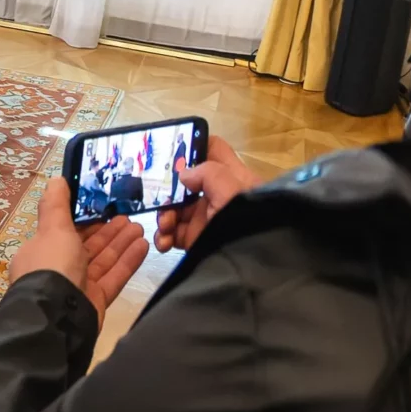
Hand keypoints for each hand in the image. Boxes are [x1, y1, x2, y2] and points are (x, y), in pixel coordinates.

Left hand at [8, 176, 146, 321]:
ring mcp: (78, 286)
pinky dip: (127, 261)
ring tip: (139, 226)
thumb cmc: (52, 266)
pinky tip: (144, 246)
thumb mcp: (51, 230)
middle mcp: (58, 268)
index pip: (64, 231)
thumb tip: (57, 180)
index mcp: (41, 251)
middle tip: (128, 215)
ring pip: (102, 260)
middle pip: (87, 246)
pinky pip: (114, 276)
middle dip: (107, 231)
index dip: (84, 220)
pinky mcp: (96, 300)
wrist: (58, 316)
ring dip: (120, 243)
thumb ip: (56, 205)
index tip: (103, 207)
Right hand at [155, 134, 252, 253]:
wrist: (252, 267)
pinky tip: (164, 242)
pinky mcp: (196, 238)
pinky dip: (163, 236)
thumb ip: (209, 174)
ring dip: (162, 215)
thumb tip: (184, 174)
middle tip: (158, 198)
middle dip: (166, 189)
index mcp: (231, 177)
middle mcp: (217, 194)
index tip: (172, 149)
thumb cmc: (249, 223)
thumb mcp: (233, 193)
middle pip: (184, 181)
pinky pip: (172, 232)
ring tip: (165, 227)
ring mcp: (205, 217)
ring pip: (174, 207)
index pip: (213, 149)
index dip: (194, 144)